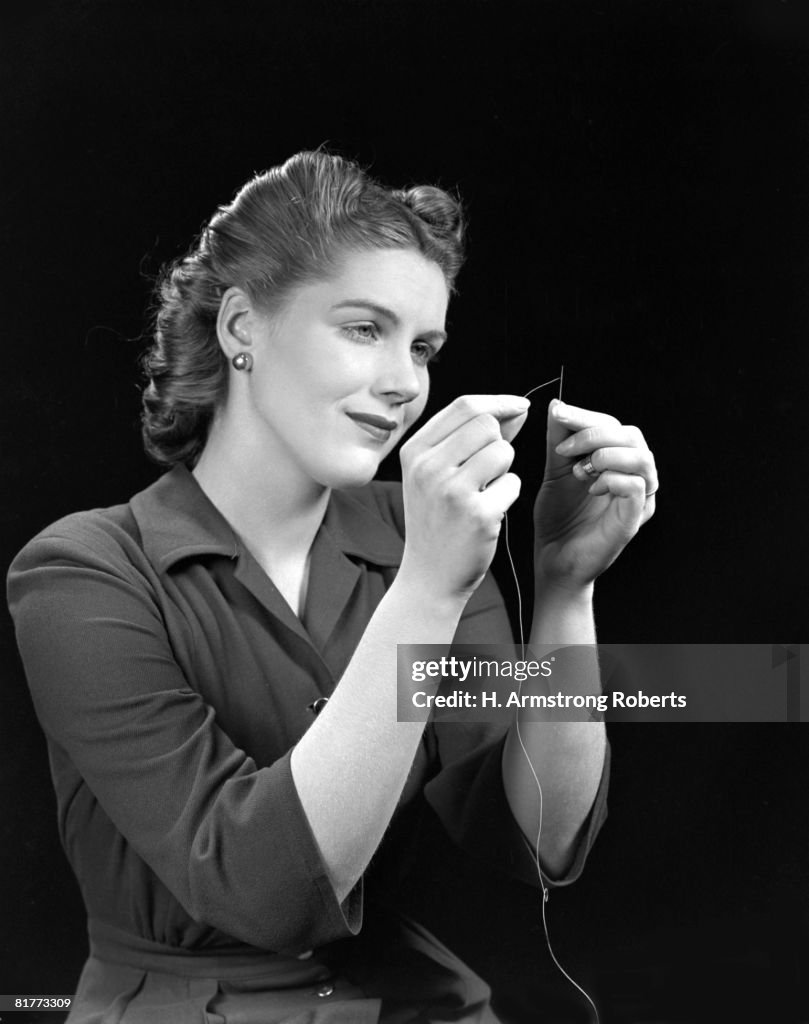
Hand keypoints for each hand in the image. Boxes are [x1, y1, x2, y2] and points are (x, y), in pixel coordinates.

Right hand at [399, 395, 529, 600]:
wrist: (429, 576)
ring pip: (504, 451)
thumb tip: (516, 409)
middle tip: (488, 470)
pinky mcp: (477, 515)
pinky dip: (508, 495)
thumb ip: (471, 438)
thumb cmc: (438, 520)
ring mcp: (451, 491)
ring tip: (486, 491)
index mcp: (414, 451)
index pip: (464, 405)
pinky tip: (489, 513)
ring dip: (505, 469)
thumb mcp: (438, 474)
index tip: (520, 407)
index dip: (499, 402)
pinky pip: (513, 483)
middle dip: (500, 441)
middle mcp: (428, 467)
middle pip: (487, 424)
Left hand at [533, 399, 657, 589]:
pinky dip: (611, 479)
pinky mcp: (634, 519)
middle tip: (563, 449)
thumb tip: (557, 404)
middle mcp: (635, 477)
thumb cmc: (558, 517)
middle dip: (594, 434)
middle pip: (632, 435)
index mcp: (619, 462)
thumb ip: (559, 439)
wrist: (553, 558)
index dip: (586, 416)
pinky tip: (591, 488)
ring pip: (641, 457)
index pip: (614, 425)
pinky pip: (637, 486)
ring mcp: (639, 499)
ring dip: (605, 455)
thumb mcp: (556, 470)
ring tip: (579, 471)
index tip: (557, 415)